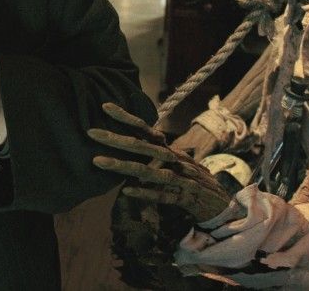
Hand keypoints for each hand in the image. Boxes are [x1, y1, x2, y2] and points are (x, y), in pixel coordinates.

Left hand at [89, 103, 240, 223]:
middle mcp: (172, 159)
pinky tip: (127, 192)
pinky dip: (145, 193)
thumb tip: (127, 142)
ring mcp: (178, 178)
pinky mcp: (183, 198)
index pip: (145, 128)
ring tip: (97, 161)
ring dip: (121, 166)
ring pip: (147, 170)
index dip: (126, 117)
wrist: (219, 201)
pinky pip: (162, 196)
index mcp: (168, 149)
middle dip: (115, 138)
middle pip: (141, 145)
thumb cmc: (190, 178)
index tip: (104, 106)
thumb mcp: (172, 161)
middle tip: (90, 132)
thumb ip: (152, 152)